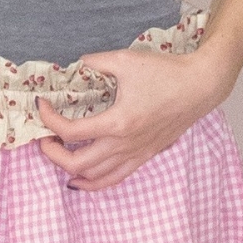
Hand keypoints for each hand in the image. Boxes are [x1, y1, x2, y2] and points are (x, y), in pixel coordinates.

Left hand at [32, 47, 219, 190]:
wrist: (200, 86)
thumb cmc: (166, 73)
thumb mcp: (126, 60)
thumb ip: (96, 62)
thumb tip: (76, 64)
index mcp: (118, 122)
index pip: (70, 132)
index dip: (48, 120)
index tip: (42, 106)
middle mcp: (125, 144)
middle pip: (76, 163)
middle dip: (52, 154)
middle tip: (43, 138)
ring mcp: (136, 153)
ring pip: (95, 177)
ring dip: (70, 170)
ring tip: (57, 155)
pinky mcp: (145, 156)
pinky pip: (115, 178)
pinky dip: (94, 182)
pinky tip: (80, 178)